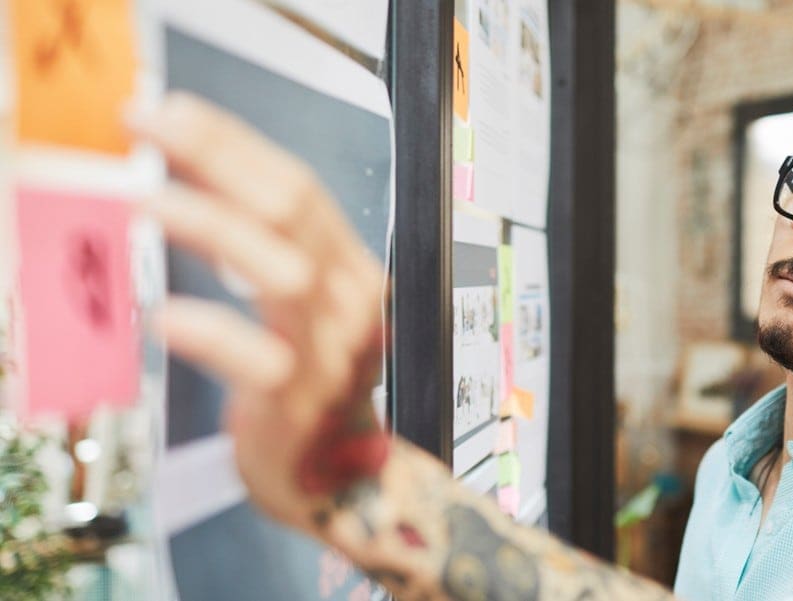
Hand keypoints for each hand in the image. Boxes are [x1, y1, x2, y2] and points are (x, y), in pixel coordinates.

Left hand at [132, 93, 389, 530]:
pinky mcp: (303, 404)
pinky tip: (163, 316)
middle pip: (290, 208)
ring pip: (282, 272)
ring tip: (145, 201)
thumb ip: (258, 251)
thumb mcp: (294, 307)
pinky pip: (259, 359)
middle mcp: (349, 300)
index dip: (229, 142)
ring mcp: (332, 352)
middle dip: (215, 156)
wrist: (339, 479)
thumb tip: (187, 183)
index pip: (296, 184)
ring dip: (211, 227)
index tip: (164, 111)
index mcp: (348, 267)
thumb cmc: (303, 385)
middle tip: (144, 128)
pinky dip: (211, 330)